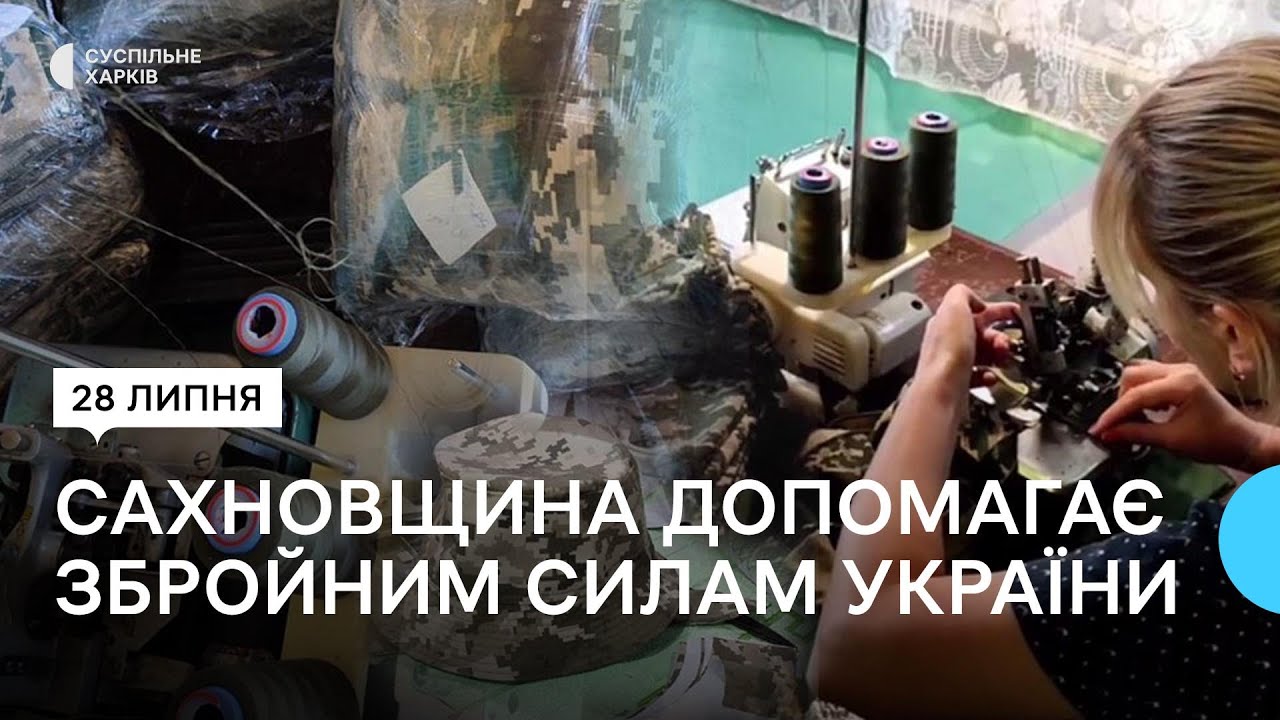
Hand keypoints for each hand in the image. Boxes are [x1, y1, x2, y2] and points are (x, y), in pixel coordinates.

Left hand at [916, 285, 1019, 394]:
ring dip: (998, 355)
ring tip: (1003, 359)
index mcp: (947, 320)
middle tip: (1007, 344)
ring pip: (984, 354)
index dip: (999, 310)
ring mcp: (954, 362)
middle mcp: (948, 341)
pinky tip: (990, 376)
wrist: (942, 390)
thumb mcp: (954, 306)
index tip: (1017, 314)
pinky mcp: (960, 382)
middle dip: (1000, 336)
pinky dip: (990, 375)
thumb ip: (964, 294)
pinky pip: (980, 375)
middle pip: (983, 333)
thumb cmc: (947, 352)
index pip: (975, 309)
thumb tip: (976, 300)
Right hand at [1089, 361, 1275, 471]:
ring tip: (1132, 418)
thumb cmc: (1212, 442)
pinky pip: (1151, 377)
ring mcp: (1181, 370)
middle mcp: (1179, 370)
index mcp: (1181, 384)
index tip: (1097, 429)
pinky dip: (1142, 393)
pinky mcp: (1181, 376)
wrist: (1242, 441)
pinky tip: (1146, 411)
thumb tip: (1106, 434)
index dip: (1113, 414)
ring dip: (1130, 394)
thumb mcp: (1170, 441)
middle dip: (1121, 401)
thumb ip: (1135, 433)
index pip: (1136, 396)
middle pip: (1133, 375)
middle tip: (1117, 424)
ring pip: (1139, 373)